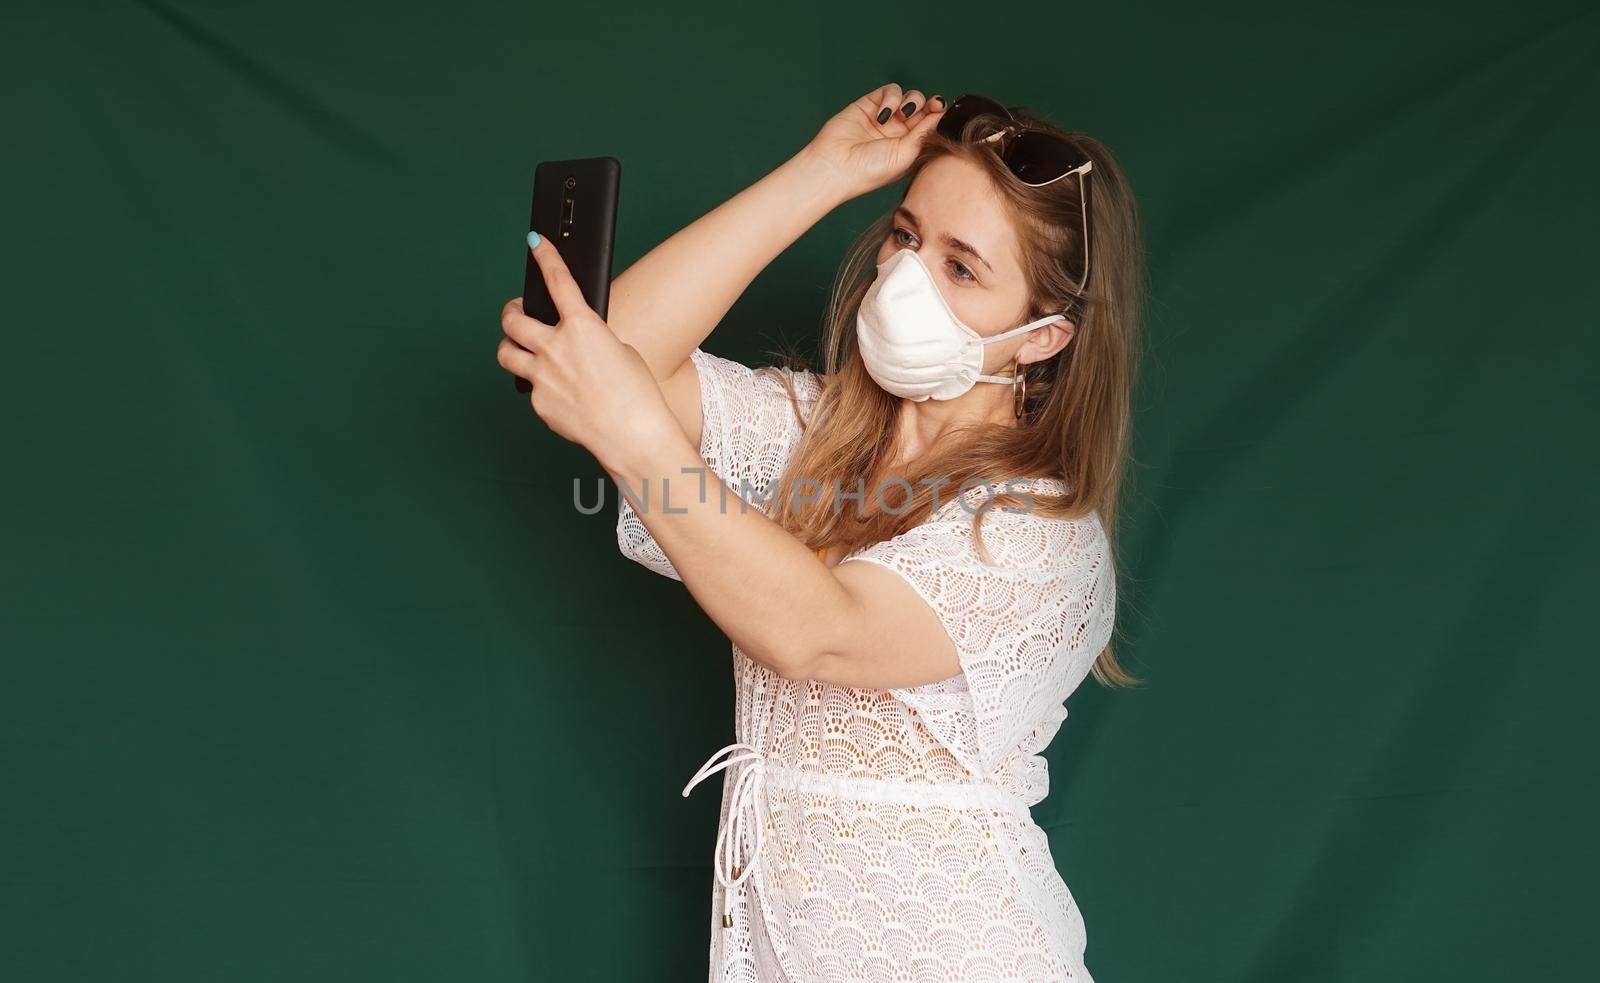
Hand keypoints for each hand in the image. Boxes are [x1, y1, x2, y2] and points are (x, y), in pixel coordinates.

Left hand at [498, 234, 681, 471]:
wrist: (633, 436)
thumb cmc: (636, 395)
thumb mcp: (620, 352)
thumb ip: (590, 341)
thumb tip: (572, 347)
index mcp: (582, 327)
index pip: (558, 281)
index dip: (545, 256)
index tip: (536, 243)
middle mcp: (555, 348)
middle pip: (512, 321)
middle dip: (511, 311)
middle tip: (516, 312)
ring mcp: (542, 377)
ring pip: (506, 354)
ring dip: (512, 348)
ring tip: (521, 351)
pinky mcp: (539, 404)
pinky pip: (531, 390)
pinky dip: (543, 389)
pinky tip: (563, 398)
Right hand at [802, 82, 945, 199]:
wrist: (837, 166)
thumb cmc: (871, 170)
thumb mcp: (907, 154)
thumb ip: (925, 132)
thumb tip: (942, 113)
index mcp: (911, 147)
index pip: (932, 124)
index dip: (939, 114)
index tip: (941, 110)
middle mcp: (900, 132)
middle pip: (923, 108)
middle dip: (930, 104)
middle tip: (932, 105)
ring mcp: (885, 117)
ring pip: (909, 96)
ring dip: (911, 101)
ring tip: (901, 116)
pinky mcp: (870, 104)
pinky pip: (890, 91)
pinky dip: (891, 98)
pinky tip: (882, 114)